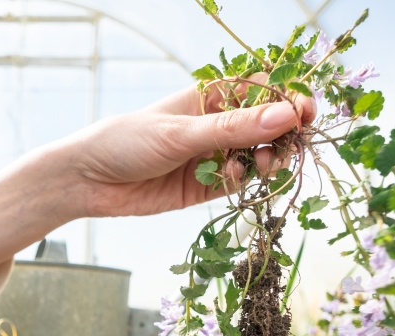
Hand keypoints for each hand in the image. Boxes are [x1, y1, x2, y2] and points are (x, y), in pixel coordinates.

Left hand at [71, 85, 316, 217]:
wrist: (88, 182)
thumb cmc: (126, 142)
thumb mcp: (180, 132)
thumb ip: (232, 128)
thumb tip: (285, 116)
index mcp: (210, 96)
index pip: (263, 91)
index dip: (288, 98)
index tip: (306, 112)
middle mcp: (216, 125)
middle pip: (269, 125)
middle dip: (285, 134)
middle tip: (291, 144)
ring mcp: (213, 155)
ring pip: (259, 155)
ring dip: (269, 158)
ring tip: (263, 164)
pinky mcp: (206, 185)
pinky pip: (240, 181)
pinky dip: (245, 180)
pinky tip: (235, 177)